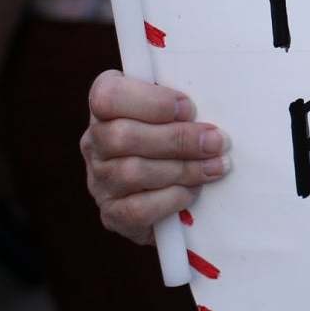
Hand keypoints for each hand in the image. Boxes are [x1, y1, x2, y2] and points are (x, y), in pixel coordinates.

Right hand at [81, 70, 230, 245]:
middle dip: (177, 139)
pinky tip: (192, 191)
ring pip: (132, 172)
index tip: (189, 108)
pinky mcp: (113, 215)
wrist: (166, 194)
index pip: (108, 96)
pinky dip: (172, 199)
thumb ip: (182, 104)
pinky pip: (138, 209)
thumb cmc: (176, 139)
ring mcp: (99, 181)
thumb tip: (214, 98)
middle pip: (122, 137)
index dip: (151, 101)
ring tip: (215, 166)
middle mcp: (93, 143)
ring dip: (183, 169)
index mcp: (105, 107)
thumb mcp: (175, 112)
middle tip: (216, 141)